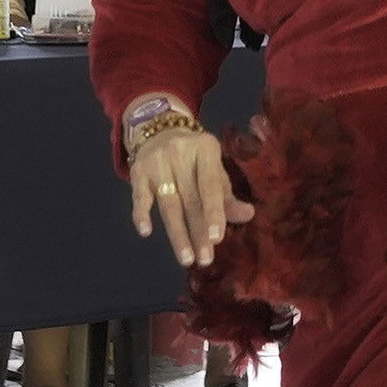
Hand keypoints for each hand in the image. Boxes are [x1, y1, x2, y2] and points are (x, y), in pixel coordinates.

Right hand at [129, 128, 253, 267]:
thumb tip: (248, 215)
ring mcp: (157, 162)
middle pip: (190, 199)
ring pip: (168, 204)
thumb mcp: (212, 166)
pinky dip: (141, 213)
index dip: (214, 212)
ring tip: (187, 258)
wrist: (159, 127)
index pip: (210, 185)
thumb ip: (226, 193)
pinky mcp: (138, 171)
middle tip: (205, 259)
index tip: (217, 238)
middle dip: (198, 232)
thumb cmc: (193, 154)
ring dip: (177, 233)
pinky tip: (145, 231)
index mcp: (205, 149)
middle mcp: (180, 153)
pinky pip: (139, 196)